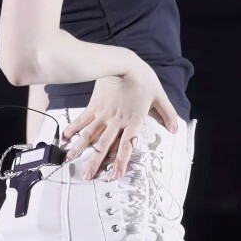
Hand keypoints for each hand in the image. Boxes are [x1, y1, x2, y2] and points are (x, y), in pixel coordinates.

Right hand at [60, 61, 178, 180]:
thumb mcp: (160, 96)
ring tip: (69, 161)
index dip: (121, 162)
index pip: (127, 146)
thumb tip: (174, 129)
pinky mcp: (94, 106)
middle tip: (86, 176)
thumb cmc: (143, 79)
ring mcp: (103, 115)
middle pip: (104, 146)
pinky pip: (82, 120)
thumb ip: (167, 114)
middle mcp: (116, 122)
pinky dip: (73, 129)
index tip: (115, 176)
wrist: (123, 63)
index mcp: (133, 122)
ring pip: (90, 136)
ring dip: (80, 150)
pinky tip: (65, 138)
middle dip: (94, 163)